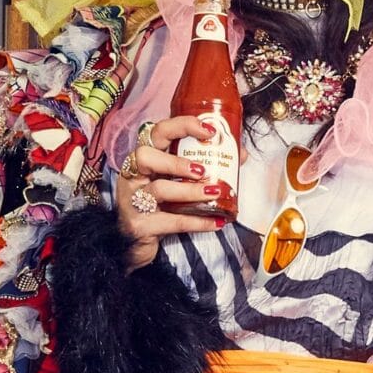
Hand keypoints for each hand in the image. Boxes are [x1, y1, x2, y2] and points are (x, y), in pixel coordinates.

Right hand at [115, 114, 232, 267]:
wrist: (134, 245)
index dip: (182, 126)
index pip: (157, 132)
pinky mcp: (139, 226)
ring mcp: (132, 201)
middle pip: (146, 156)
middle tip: (203, 170)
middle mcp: (133, 176)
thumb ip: (203, 167)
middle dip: (177, 162)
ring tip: (213, 193)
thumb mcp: (177, 184)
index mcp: (144, 159)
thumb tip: (240, 153)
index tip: (209, 131)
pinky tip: (215, 221)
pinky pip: (170, 221)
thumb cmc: (159, 208)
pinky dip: (196, 221)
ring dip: (190, 191)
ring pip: (160, 189)